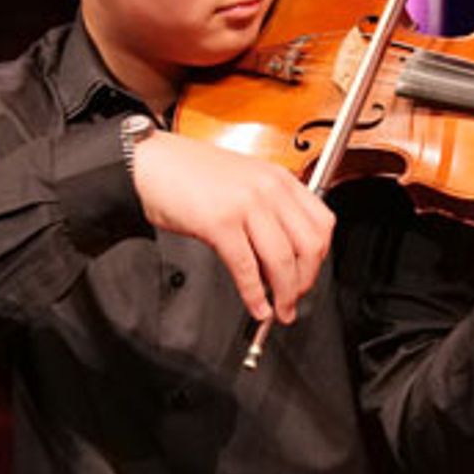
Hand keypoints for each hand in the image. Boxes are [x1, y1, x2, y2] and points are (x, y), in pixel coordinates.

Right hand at [131, 133, 334, 323]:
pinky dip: (255, 295)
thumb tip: (284, 256)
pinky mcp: (220, 223)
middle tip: (295, 299)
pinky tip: (256, 306)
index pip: (323, 224)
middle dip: (306, 282)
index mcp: (280, 179)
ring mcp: (246, 205)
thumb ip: (269, 211)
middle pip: (309, 246)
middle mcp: (269, 189)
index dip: (320, 259)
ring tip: (279, 311)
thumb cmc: (191, 173)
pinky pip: (247, 268)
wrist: (151, 162)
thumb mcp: (245, 182)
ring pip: (283, 261)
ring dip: (284, 294)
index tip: (309, 276)